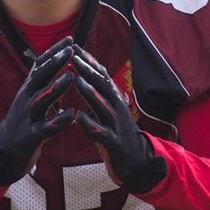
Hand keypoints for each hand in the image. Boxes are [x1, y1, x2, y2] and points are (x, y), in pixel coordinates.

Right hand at [0, 38, 75, 185]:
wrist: (4, 152)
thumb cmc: (24, 122)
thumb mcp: (31, 98)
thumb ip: (43, 82)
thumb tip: (54, 59)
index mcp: (29, 89)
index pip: (41, 66)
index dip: (54, 52)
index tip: (69, 39)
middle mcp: (26, 99)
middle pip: (40, 77)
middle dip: (55, 63)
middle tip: (70, 50)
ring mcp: (27, 117)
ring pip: (42, 100)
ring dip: (57, 88)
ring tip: (71, 77)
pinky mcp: (31, 136)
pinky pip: (45, 127)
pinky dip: (58, 121)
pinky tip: (70, 116)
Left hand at [72, 46, 167, 193]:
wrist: (137, 162)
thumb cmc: (118, 134)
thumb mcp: (109, 111)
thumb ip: (101, 95)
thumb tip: (90, 77)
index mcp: (114, 99)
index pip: (101, 76)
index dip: (88, 61)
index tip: (74, 48)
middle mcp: (117, 108)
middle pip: (103, 85)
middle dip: (87, 70)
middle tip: (72, 57)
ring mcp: (117, 124)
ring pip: (103, 106)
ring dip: (90, 93)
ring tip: (77, 82)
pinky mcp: (114, 142)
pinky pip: (102, 133)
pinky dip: (91, 125)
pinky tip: (80, 119)